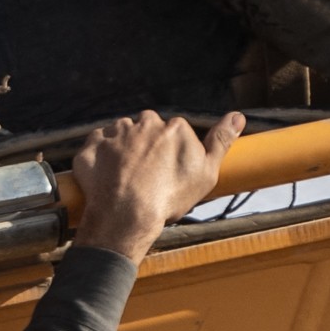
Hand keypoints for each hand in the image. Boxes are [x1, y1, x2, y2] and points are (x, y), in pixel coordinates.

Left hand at [67, 108, 243, 260]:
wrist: (127, 215)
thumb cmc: (170, 197)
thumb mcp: (207, 172)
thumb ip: (222, 140)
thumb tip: (238, 116)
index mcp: (173, 127)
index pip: (173, 131)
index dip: (171, 152)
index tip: (168, 170)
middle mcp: (143, 123)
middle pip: (146, 129)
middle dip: (145, 146)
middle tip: (146, 174)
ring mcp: (114, 134)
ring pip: (120, 134)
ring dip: (122, 149)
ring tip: (125, 178)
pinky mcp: (91, 146)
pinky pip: (95, 145)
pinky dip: (98, 157)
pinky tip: (105, 177)